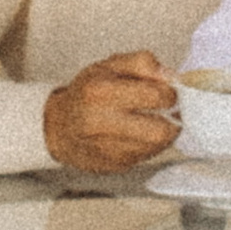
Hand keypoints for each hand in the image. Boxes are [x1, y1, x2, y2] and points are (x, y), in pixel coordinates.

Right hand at [44, 50, 178, 171]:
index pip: (156, 96)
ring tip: (153, 120)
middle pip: (160, 131)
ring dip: (163, 132)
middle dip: (172, 119)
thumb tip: (170, 76)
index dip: (170, 92)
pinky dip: (151, 145)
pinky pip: (148, 156)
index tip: (167, 91)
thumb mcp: (110, 65)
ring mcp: (107, 149)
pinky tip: (140, 134)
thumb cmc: (86, 93)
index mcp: (100, 91)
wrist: (58, 126)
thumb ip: (142, 63)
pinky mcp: (114, 166)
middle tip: (168, 110)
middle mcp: (100, 123)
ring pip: (158, 146)